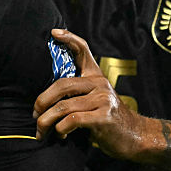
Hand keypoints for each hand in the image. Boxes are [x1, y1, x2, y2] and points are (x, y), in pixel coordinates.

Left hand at [34, 29, 142, 158]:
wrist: (135, 137)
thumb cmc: (108, 120)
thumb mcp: (95, 101)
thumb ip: (77, 94)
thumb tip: (45, 100)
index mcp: (96, 77)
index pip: (83, 50)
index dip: (69, 38)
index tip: (54, 33)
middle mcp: (100, 84)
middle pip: (62, 85)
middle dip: (43, 101)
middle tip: (34, 114)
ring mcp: (103, 100)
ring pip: (63, 106)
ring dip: (46, 121)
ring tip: (41, 130)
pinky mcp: (104, 117)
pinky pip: (72, 119)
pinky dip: (61, 129)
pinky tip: (61, 135)